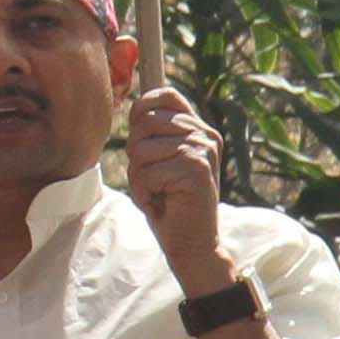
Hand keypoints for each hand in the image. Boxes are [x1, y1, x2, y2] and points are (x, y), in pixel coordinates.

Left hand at [131, 78, 229, 287]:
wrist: (193, 243)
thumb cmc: (168, 202)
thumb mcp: (157, 161)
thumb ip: (151, 133)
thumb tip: (135, 107)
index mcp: (199, 129)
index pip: (165, 95)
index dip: (142, 111)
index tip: (144, 142)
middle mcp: (205, 135)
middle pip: (143, 123)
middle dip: (137, 156)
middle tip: (156, 180)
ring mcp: (202, 151)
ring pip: (140, 150)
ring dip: (139, 178)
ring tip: (160, 192)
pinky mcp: (195, 170)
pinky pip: (145, 173)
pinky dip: (145, 193)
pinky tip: (163, 204)